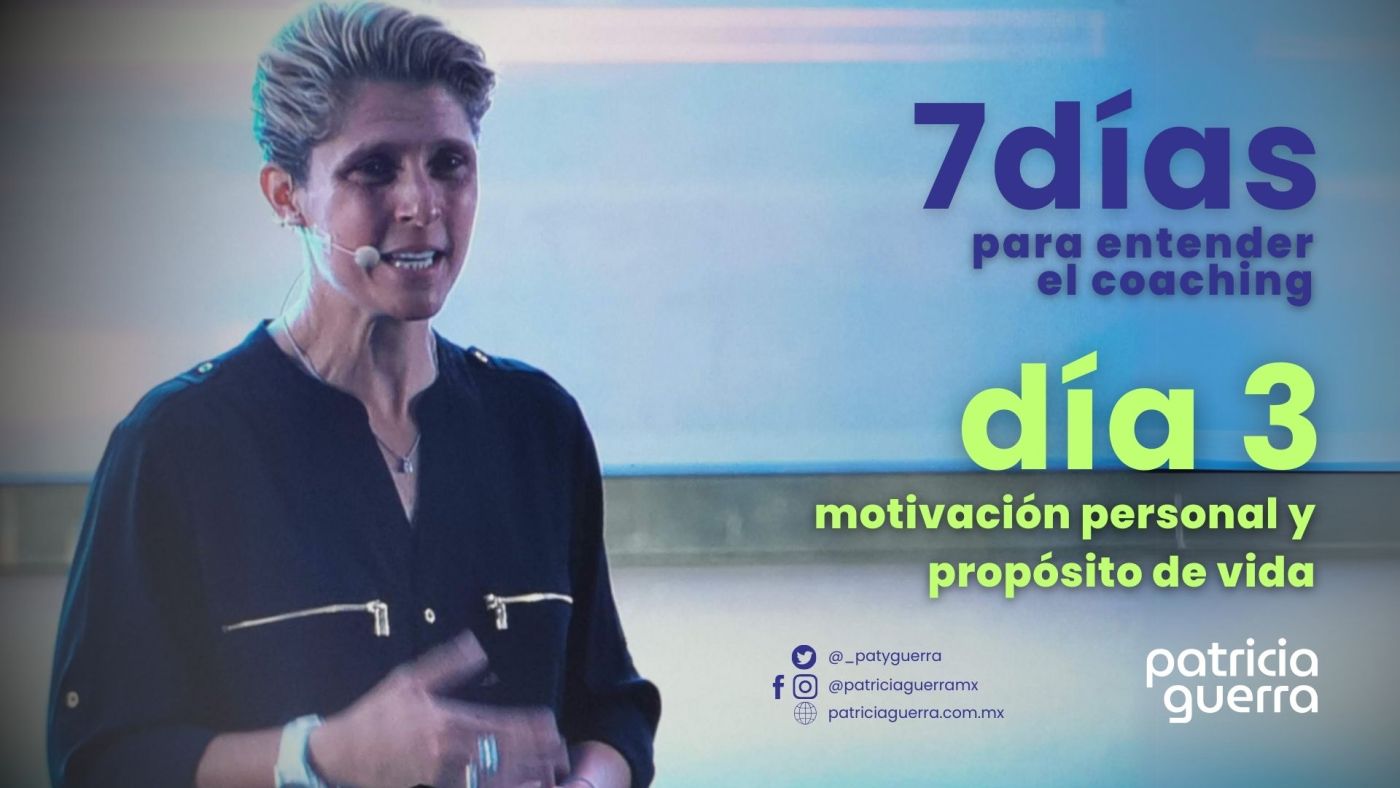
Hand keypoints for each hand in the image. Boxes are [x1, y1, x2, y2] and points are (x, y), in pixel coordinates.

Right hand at [309, 630, 569, 787]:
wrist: (342, 753)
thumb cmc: (377, 714)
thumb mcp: (409, 679)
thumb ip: (447, 664)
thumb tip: (477, 645)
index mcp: (446, 717)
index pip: (498, 721)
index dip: (528, 725)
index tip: (551, 724)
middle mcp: (448, 747)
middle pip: (503, 750)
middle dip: (535, 751)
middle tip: (561, 749)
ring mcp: (442, 771)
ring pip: (492, 774)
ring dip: (523, 771)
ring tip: (549, 770)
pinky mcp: (434, 785)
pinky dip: (496, 785)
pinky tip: (516, 784)